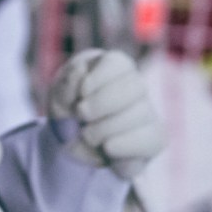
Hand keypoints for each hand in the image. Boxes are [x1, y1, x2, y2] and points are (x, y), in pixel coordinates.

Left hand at [48, 49, 165, 178]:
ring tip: (87, 135)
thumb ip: (67, 83)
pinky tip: (107, 149)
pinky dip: (123, 147)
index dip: (97, 79)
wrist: (71, 143)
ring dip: (105, 129)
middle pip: (135, 86)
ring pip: (141, 114)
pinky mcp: (153, 139)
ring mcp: (148, 113)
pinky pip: (150, 141)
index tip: (81, 93)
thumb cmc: (67, 110)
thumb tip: (81, 70)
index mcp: (113, 67)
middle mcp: (136, 87)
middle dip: (103, 103)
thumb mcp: (58, 95)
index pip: (117, 63)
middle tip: (81, 114)